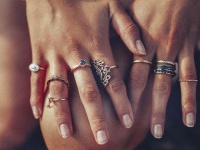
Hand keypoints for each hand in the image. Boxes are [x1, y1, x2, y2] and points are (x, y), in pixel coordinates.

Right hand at [26, 0, 144, 143]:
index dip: (122, 101)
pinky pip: (36, 80)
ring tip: (68, 133)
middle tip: (103, 139)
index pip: (112, 80)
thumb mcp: (111, 6)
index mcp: (96, 45)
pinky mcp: (38, 53)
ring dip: (63, 113)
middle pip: (88, 91)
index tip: (127, 120)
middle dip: (96, 116)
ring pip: (59, 90)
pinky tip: (40, 114)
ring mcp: (54, 55)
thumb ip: (127, 30)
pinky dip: (37, 98)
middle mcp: (76, 55)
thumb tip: (142, 51)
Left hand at [122, 0, 199, 137]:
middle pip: (147, 83)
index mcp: (140, 40)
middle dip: (140, 107)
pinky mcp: (192, 48)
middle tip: (129, 128)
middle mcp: (157, 48)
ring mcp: (176, 50)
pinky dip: (190, 98)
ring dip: (164, 110)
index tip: (117, 111)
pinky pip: (192, 77)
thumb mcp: (127, 8)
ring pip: (169, 85)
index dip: (123, 94)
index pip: (130, 73)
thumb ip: (115, 28)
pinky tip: (190, 118)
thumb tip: (100, 44)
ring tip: (158, 132)